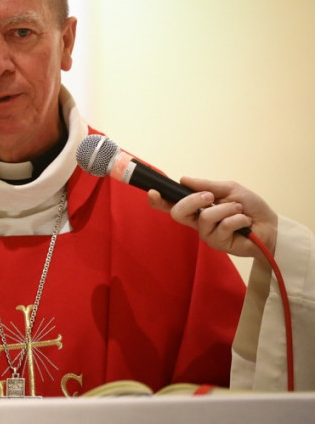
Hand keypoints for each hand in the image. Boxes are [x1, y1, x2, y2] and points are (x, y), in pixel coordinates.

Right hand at [147, 176, 277, 257]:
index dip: (159, 200)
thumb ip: (207, 185)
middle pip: (178, 213)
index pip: (172, 205)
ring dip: (226, 209)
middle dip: (192, 201)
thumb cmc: (250, 207)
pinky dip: (237, 219)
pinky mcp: (218, 244)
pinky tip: (244, 222)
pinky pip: (222, 226)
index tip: (152, 192)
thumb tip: (183, 179)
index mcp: (197, 208)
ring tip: (239, 210)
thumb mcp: (229, 189)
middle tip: (210, 197)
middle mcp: (197, 222)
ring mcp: (207, 234)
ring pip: (205, 217)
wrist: (271, 225)